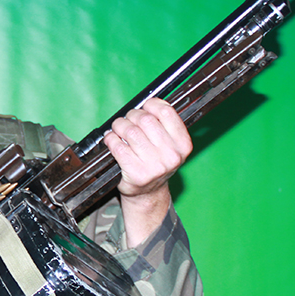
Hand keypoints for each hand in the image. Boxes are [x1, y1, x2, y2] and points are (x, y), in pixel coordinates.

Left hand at [102, 97, 191, 245]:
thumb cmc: (156, 164)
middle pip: (145, 120)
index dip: (151, 105)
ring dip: (119, 126)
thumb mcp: (169, 145)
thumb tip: (150, 102)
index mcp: (183, 145)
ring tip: (118, 129)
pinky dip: (111, 140)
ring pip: (130, 131)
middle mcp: (171, 156)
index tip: (145, 107)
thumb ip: (164, 124)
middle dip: (131, 116)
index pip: (167, 112)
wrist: (148, 193)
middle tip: (127, 120)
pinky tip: (112, 141)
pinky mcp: (136, 173)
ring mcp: (154, 166)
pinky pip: (118, 146)